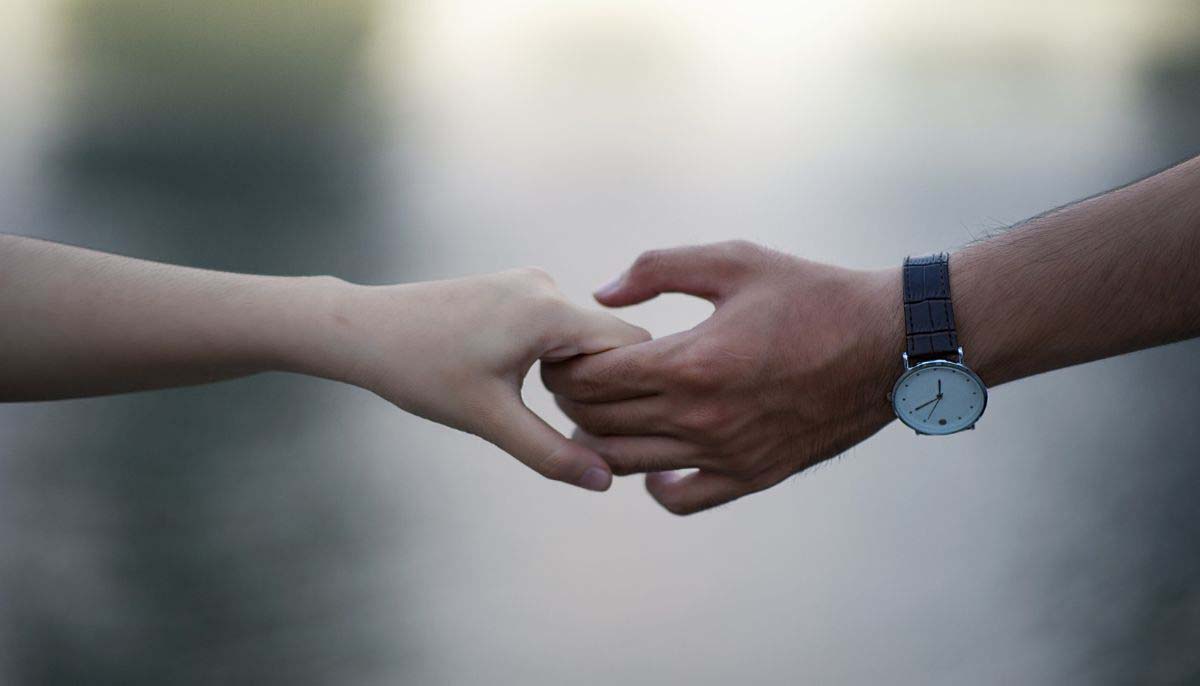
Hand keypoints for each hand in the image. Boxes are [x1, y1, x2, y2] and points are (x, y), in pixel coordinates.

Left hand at [308, 268, 649, 491]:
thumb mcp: (489, 420)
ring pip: (584, 337)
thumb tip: (604, 482)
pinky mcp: (516, 288)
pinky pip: (560, 326)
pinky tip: (519, 381)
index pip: (634, 345)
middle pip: (611, 342)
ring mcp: (531, 283)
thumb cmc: (421, 371)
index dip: (630, 389)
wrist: (363, 330)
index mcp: (550, 310)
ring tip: (533, 401)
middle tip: (566, 422)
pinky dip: (555, 357)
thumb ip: (551, 453)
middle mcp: (548, 286)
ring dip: (576, 373)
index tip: (603, 425)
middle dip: (601, 385)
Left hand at [542, 241, 902, 513]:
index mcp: (691, 362)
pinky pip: (681, 499)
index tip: (563, 352)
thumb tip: (602, 294)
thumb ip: (659, 269)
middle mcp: (701, 418)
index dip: (564, 366)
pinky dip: (653, 485)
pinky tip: (652, 462)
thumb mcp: (735, 261)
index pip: (593, 378)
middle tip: (570, 379)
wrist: (887, 344)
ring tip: (598, 413)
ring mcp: (725, 454)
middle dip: (571, 399)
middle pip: (599, 422)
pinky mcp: (751, 476)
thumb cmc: (811, 294)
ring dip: (598, 440)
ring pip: (626, 463)